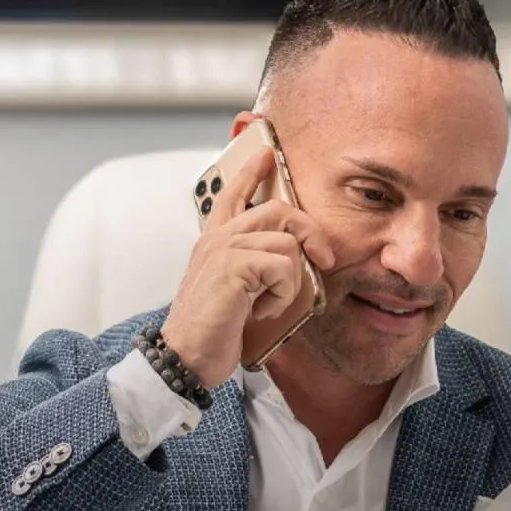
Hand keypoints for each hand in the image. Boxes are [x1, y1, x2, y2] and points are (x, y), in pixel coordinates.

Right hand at [161, 148, 334, 387]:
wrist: (186, 357)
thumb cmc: (212, 328)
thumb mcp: (234, 290)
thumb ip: (253, 266)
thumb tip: (294, 257)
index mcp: (214, 241)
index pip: (232, 195)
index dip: (251, 172)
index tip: (266, 153)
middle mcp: (217, 238)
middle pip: (279, 210)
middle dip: (310, 232)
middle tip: (325, 258)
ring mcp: (224, 249)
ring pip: (287, 243)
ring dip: (291, 281)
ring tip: (269, 303)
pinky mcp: (233, 266)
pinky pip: (284, 268)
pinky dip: (282, 295)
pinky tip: (261, 311)